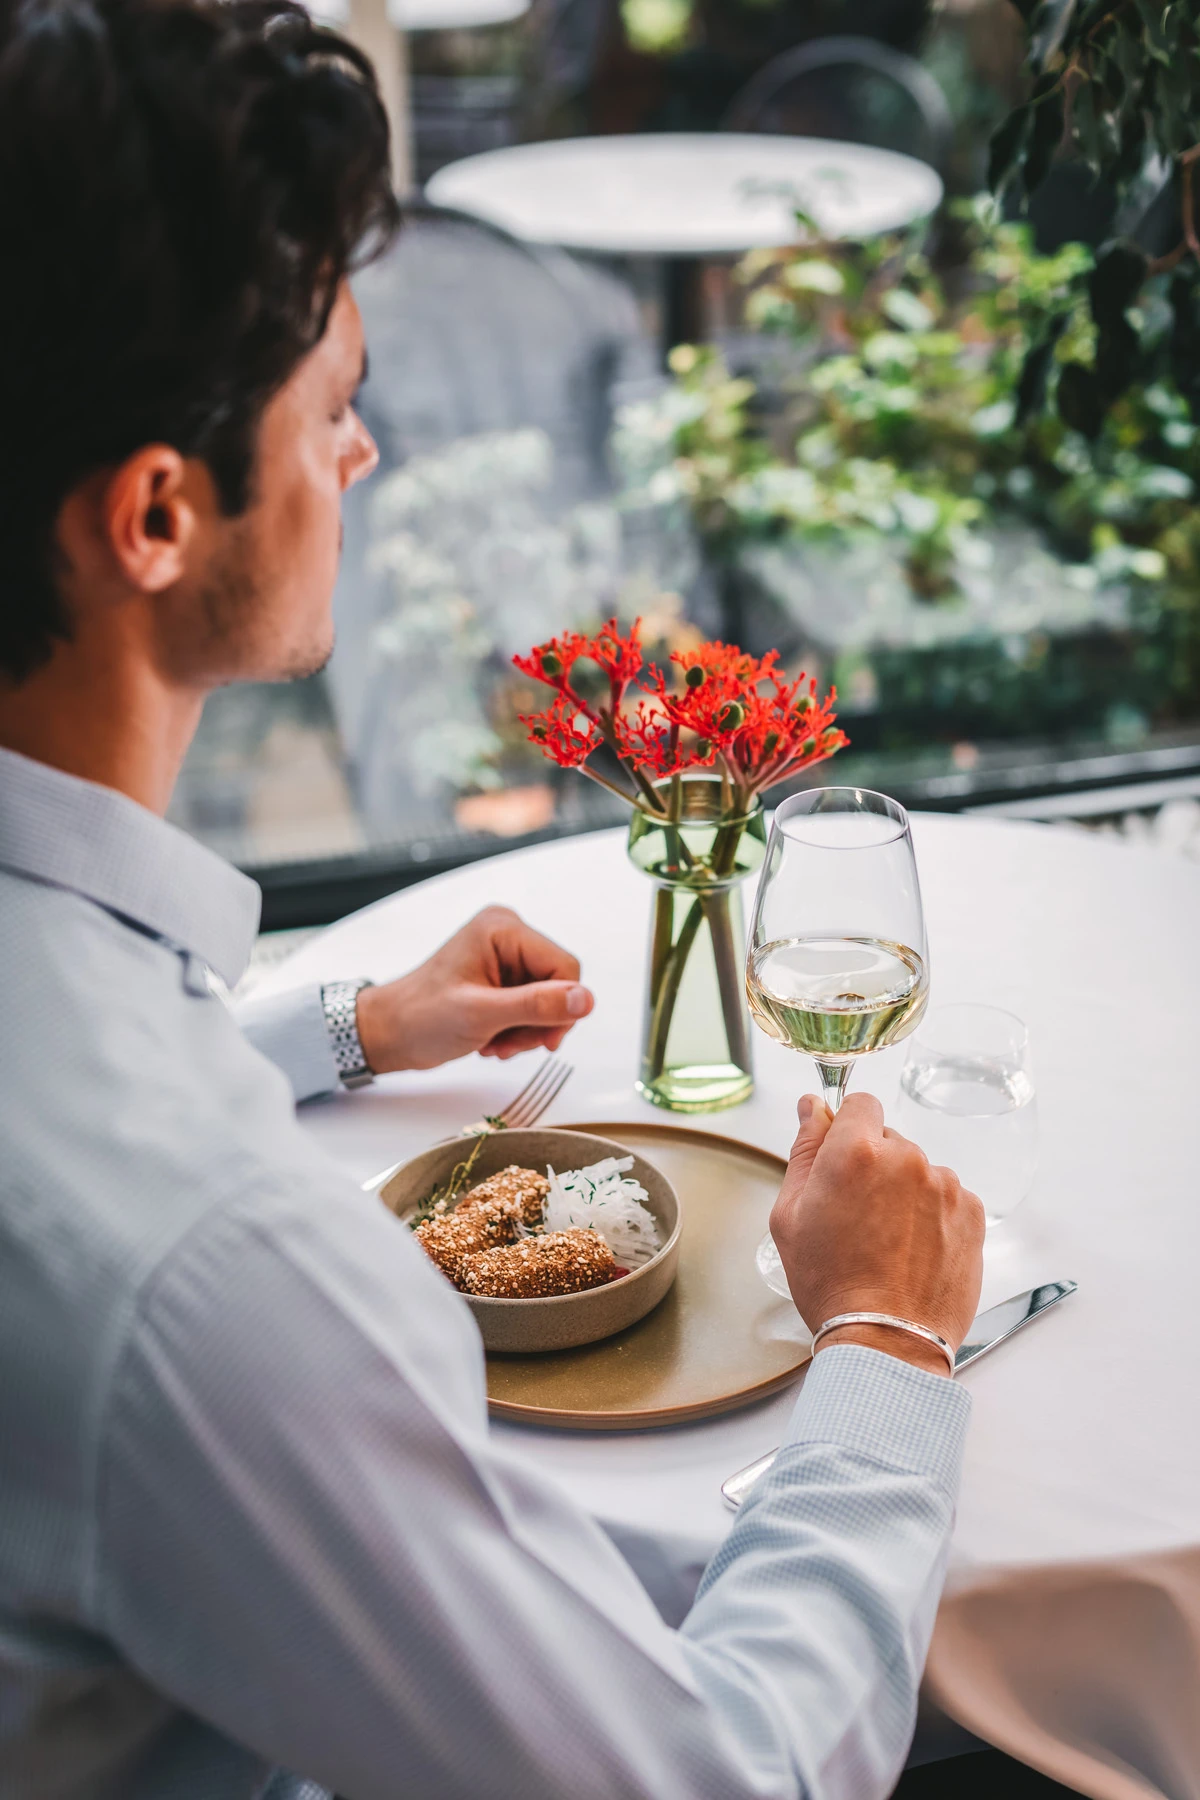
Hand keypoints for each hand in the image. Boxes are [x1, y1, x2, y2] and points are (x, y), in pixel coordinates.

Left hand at [354, 906, 593, 1073]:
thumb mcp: (482, 1014)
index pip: (564, 967)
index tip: (545, 1039)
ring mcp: (506, 957)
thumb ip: (536, 1006)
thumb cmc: (420, 1017)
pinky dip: (518, 1030)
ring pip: (548, 1000)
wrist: (390, 1032)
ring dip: (527, 1031)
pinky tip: (493, 1039)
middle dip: (538, 1022)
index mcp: (503, 929)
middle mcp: (507, 936)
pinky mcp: (503, 978)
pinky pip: (533, 1006)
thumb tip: (584, 1000)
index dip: (561, 1007)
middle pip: (558, 984)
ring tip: (496, 1044)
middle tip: (510, 1044)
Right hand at [770, 1092, 984, 1377]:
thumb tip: (813, 1107)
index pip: (860, 1102)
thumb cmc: (831, 1284)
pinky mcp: (972, 1212)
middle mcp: (907, 1158)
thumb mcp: (790, 1216)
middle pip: (889, 1139)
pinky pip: (946, 1196)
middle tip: (857, 1216)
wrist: (887, 1341)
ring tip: (888, 1242)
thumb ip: (804, 1150)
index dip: (848, 1128)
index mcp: (857, 1152)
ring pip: (918, 1170)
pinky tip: (913, 1251)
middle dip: (874, 1165)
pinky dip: (932, 1215)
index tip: (843, 1157)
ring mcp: (945, 1185)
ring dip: (904, 1191)